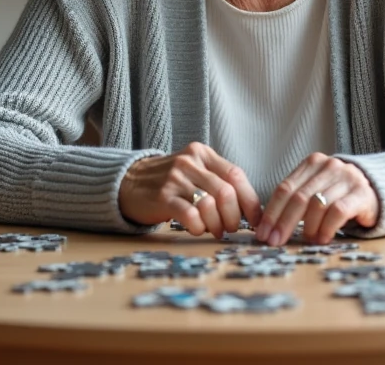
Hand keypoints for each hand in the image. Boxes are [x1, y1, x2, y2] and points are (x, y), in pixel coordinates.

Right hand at [118, 142, 261, 237]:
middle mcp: (190, 162)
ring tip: (214, 230)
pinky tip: (197, 229)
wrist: (128, 182)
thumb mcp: (194, 170)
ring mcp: (175, 178)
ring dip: (217, 225)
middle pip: (226, 192)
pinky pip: (190, 215)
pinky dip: (199, 227)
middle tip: (230, 228)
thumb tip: (249, 208)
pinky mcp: (163, 197)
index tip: (256, 219)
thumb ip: (218, 180)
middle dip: (234, 217)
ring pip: (210, 205)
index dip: (250, 200)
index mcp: (203, 154)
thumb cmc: (169, 182)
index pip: (236, 175)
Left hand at [256, 153, 378, 245]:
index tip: (262, 233)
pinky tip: (322, 239)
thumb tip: (268, 226)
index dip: (271, 212)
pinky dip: (326, 228)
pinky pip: (337, 212)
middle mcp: (329, 166)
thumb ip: (296, 200)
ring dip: (308, 228)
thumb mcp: (316, 190)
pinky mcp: (361, 193)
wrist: (376, 193)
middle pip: (298, 197)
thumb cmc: (339, 195)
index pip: (285, 188)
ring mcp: (346, 177)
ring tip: (307, 240)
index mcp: (312, 163)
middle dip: (283, 223)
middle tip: (275, 241)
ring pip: (317, 205)